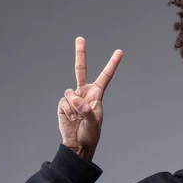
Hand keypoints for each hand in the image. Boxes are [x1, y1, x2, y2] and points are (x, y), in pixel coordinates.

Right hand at [58, 37, 122, 160]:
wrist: (77, 144)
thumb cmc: (90, 134)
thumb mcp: (93, 123)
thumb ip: (86, 110)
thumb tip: (75, 97)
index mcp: (97, 95)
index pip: (106, 76)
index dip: (112, 64)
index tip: (119, 51)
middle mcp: (84, 92)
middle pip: (81, 69)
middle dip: (80, 53)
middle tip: (80, 38)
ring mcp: (73, 97)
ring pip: (70, 93)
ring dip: (73, 107)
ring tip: (78, 118)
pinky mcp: (63, 103)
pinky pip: (64, 101)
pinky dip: (67, 111)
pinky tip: (71, 119)